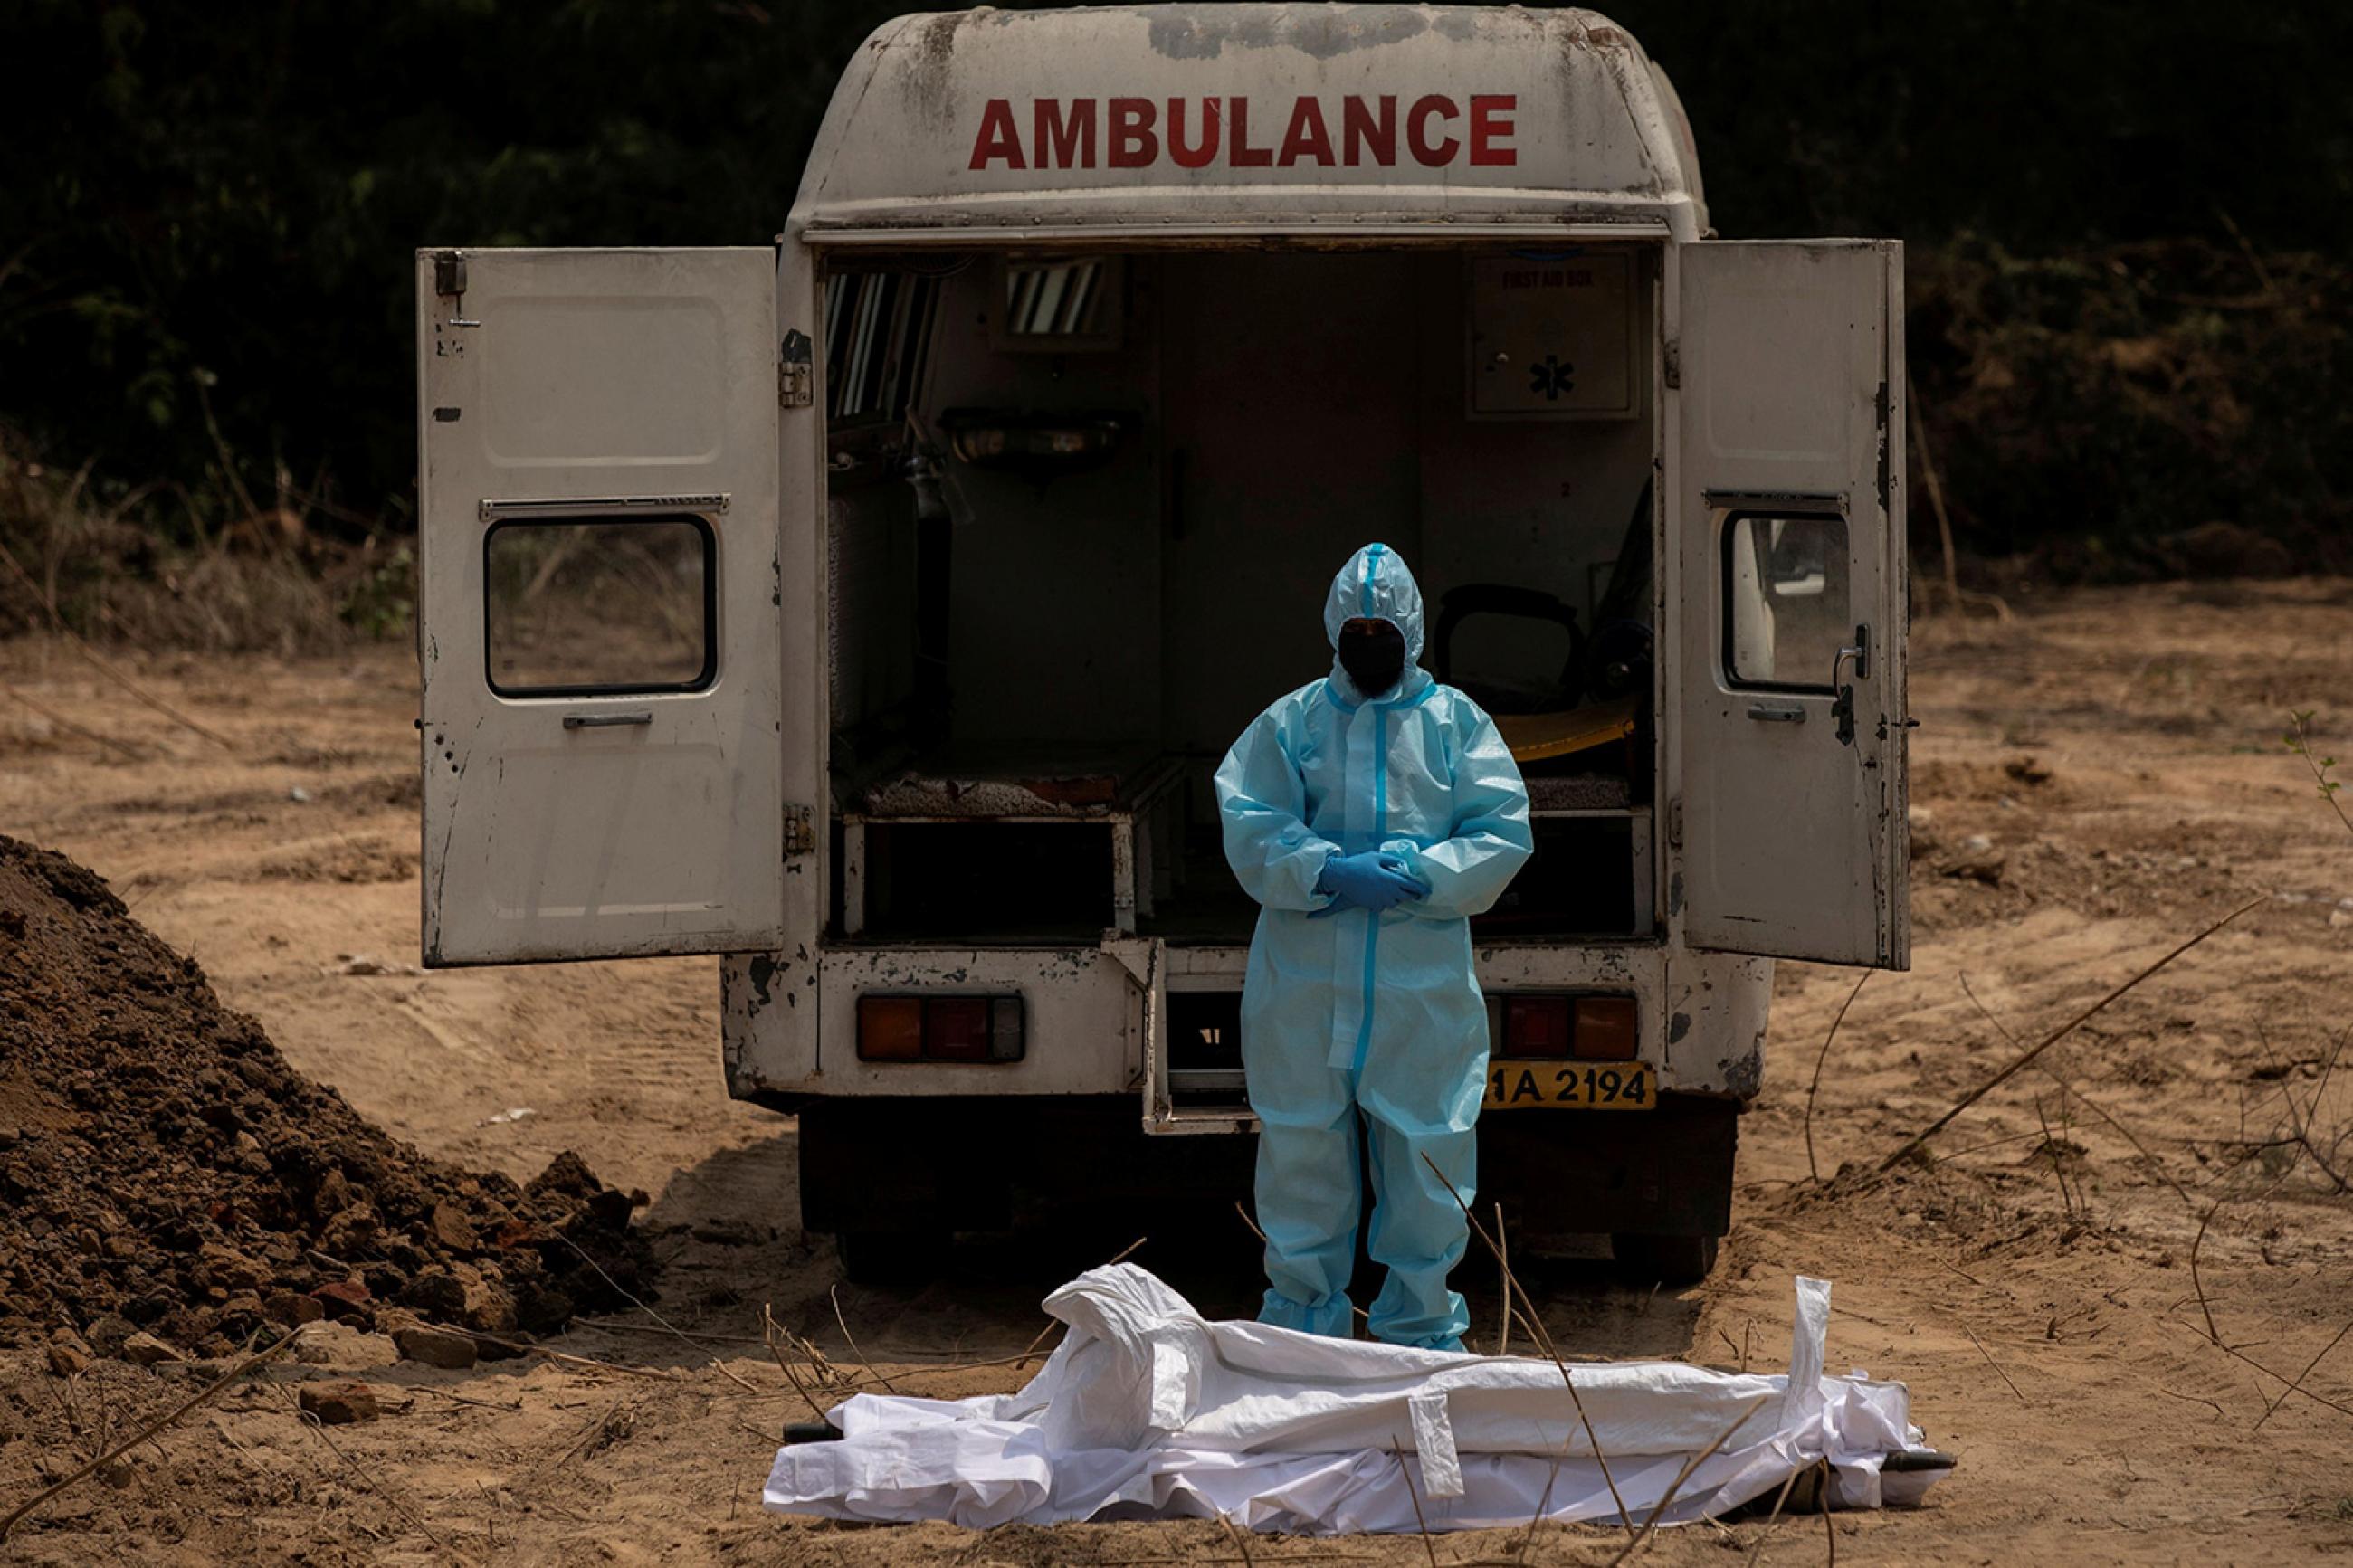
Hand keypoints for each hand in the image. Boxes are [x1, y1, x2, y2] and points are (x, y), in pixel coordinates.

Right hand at [1310, 851, 1430, 916]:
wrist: (1341, 876)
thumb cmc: (1359, 864)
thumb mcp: (1377, 856)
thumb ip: (1392, 860)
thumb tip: (1402, 864)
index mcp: (1391, 879)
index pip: (1411, 885)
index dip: (1421, 888)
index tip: (1427, 891)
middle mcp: (1388, 892)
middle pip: (1406, 897)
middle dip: (1411, 895)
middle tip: (1413, 892)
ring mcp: (1380, 900)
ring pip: (1395, 903)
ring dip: (1397, 898)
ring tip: (1393, 892)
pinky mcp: (1372, 906)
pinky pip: (1382, 907)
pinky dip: (1384, 903)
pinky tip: (1379, 896)